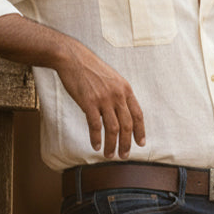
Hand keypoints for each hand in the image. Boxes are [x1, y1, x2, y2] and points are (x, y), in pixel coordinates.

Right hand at [59, 43, 145, 157]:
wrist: (72, 57)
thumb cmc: (90, 68)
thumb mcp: (112, 78)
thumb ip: (119, 94)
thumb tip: (121, 112)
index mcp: (125, 89)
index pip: (138, 114)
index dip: (140, 131)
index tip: (141, 143)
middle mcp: (117, 95)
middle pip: (127, 125)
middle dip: (127, 144)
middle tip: (124, 156)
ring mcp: (104, 99)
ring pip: (113, 129)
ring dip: (112, 145)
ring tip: (110, 155)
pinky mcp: (89, 102)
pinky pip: (95, 126)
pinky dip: (96, 139)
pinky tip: (96, 146)